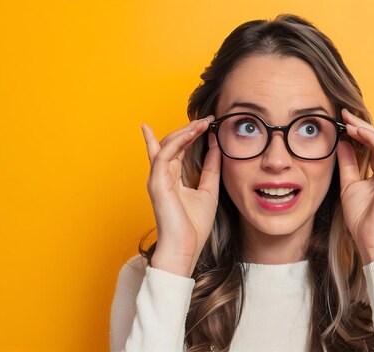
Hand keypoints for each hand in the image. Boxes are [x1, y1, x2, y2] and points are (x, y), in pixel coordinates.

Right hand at [140, 115, 219, 275]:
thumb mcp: (209, 190)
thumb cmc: (194, 226)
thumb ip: (211, 168)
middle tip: (207, 118)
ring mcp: (158, 178)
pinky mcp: (157, 182)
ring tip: (203, 122)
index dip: (190, 134)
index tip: (206, 122)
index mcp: (173, 178)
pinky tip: (193, 132)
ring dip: (185, 131)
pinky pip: (165, 154)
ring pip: (168, 145)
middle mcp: (163, 175)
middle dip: (189, 128)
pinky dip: (179, 141)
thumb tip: (217, 146)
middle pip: (172, 143)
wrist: (185, 248)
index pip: (177, 149)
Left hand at [336, 108, 373, 264]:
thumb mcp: (349, 183)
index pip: (370, 143)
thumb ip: (348, 163)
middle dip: (361, 125)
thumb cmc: (362, 216)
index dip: (357, 129)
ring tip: (352, 125)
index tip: (342, 118)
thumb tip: (343, 143)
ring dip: (368, 132)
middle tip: (345, 113)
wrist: (369, 238)